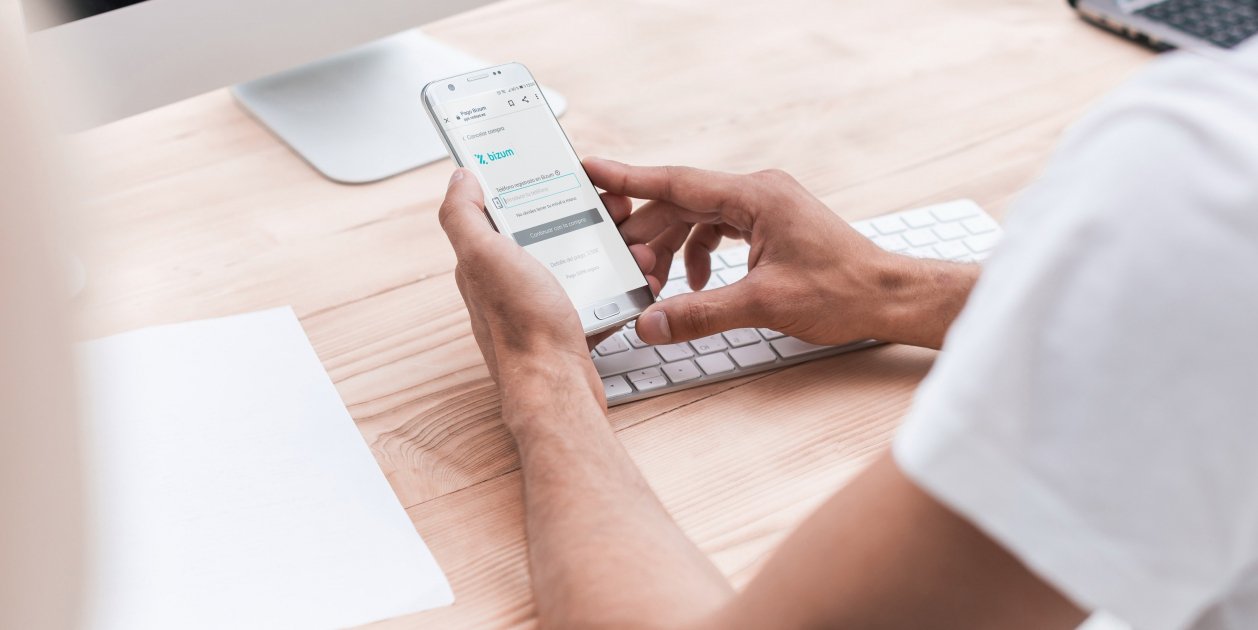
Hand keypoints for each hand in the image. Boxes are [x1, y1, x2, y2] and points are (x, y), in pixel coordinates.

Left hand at [437, 169, 655, 412]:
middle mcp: (508, 284)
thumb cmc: (522, 326)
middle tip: (617, 213)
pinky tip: (634, 279)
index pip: (508, 210)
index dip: (539, 188)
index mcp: (484, 262)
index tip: (573, 177)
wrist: (556, 388)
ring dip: (609, 251)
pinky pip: (596, 297)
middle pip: (550, 234)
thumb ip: (462, 214)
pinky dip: (617, 286)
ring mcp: (538, 308)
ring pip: (578, 264)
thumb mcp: (483, 256)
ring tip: (636, 250)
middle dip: (586, 218)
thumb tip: (460, 176)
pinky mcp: (567, 329)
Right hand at [585, 159, 978, 349]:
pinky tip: (697, 286)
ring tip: (657, 282)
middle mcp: (758, 191)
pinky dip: (699, 254)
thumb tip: (651, 323)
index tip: (590, 170)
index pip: (676, 181)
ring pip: (698, 218)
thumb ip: (699, 313)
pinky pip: (720, 230)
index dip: (628, 178)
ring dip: (672, 248)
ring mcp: (766, 207)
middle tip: (619, 262)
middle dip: (647, 233)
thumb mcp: (762, 305)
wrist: (889, 297)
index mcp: (755, 195)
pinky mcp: (772, 225)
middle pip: (682, 202)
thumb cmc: (843, 291)